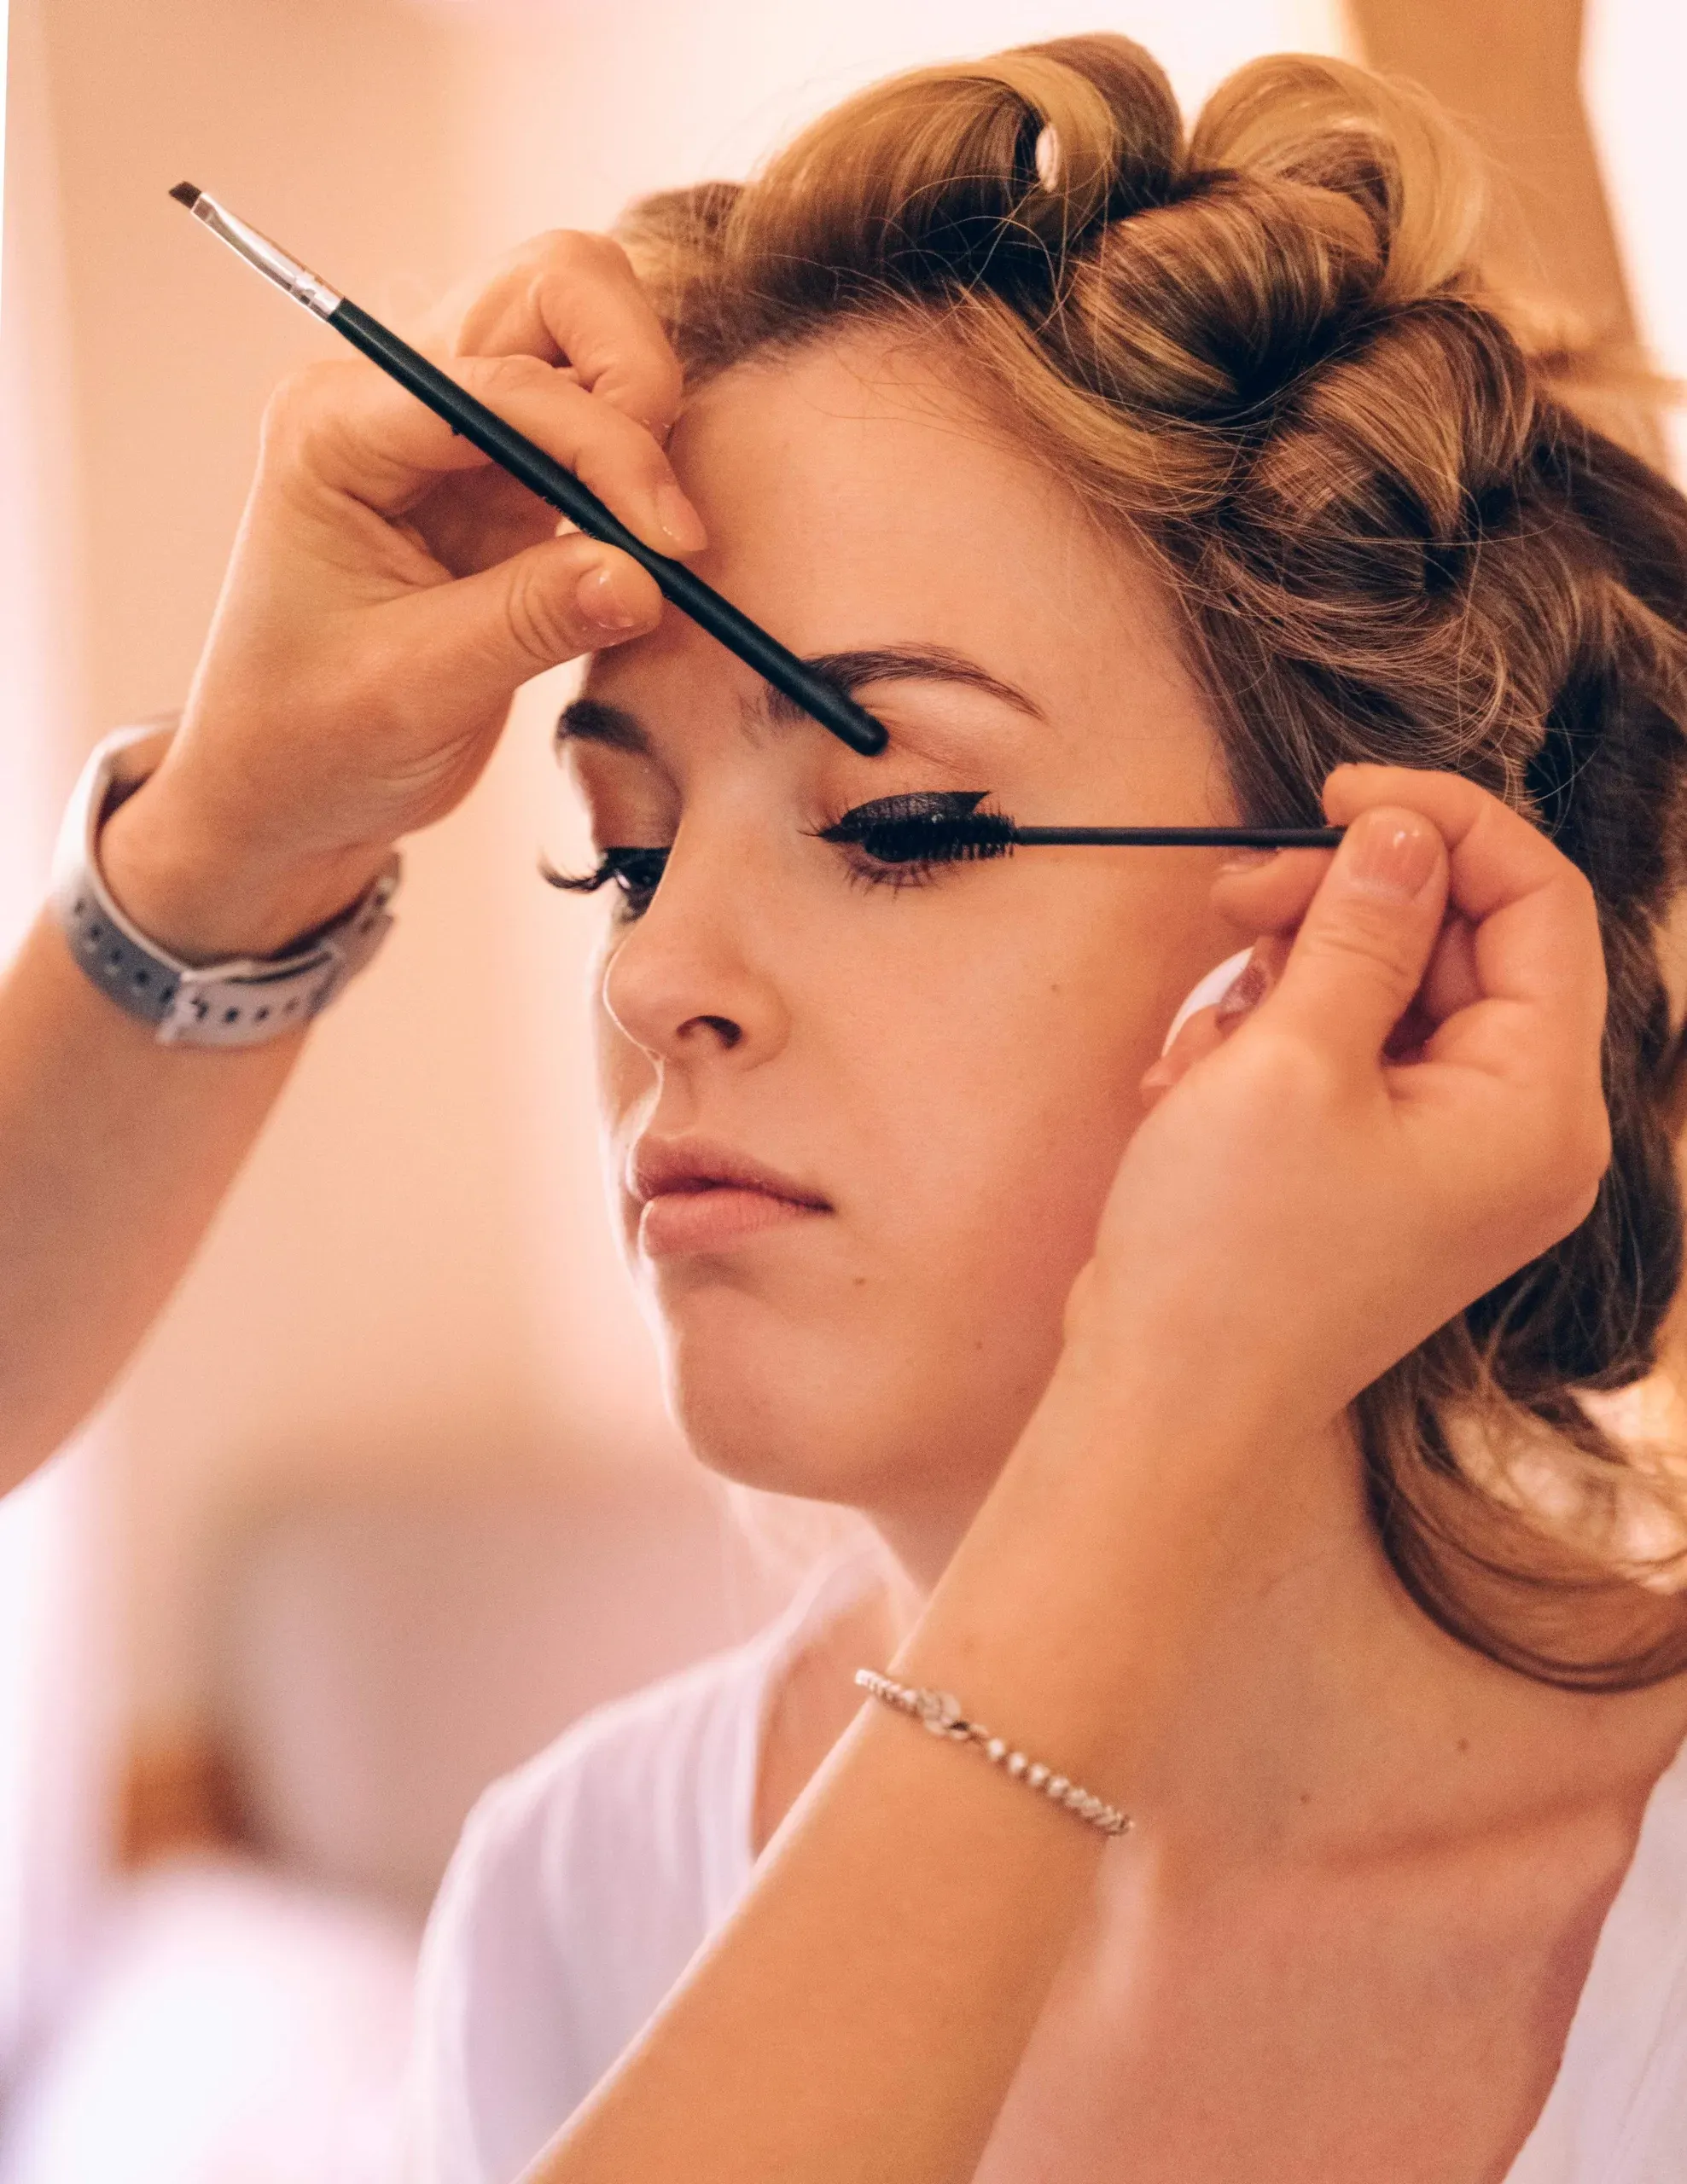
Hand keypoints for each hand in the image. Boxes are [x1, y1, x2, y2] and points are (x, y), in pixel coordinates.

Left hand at [101, 231, 699, 957]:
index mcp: (339, 425)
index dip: (603, 447)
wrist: (282, 794)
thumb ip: (531, 620)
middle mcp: (396, 396)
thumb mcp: (415, 691)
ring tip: (656, 538)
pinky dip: (643, 470)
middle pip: (556, 287)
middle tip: (661, 512)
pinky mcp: (506, 479)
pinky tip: (647, 555)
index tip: (666, 544)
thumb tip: (647, 576)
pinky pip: (603, 422)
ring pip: (589, 335)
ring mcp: (455, 429)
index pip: (502, 381)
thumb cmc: (307, 741)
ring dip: (645, 417)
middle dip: (634, 375)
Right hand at [1061, 766, 1610, 1444]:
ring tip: (1204, 1042)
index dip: (1444, 824)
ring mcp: (1450, 1161)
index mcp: (1537, 1111)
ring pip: (1392, 997)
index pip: (1539, 904)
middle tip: (1238, 896)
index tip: (1338, 793)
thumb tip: (1402, 832)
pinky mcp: (1382, 1176)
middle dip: (1344, 906)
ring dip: (1289, 983)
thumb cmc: (1227, 1256)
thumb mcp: (1290, 1059)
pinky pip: (1349, 1060)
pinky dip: (1271, 1048)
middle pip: (1463, 947)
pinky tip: (1195, 1092)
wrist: (1159, 1405)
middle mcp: (1517, 1136)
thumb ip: (1358, 927)